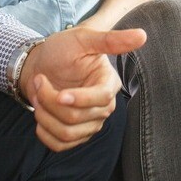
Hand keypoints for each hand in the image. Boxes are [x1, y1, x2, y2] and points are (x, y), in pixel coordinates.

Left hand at [20, 27, 146, 150]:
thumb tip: (142, 35)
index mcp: (109, 82)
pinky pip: (60, 145)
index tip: (60, 94)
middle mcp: (103, 106)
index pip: (102, 98)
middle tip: (39, 80)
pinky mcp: (75, 135)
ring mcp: (90, 123)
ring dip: (44, 115)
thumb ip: (111, 40)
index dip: (81, 99)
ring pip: (66, 133)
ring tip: (39, 94)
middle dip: (50, 100)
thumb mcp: (84, 38)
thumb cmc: (63, 49)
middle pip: (77, 117)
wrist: (42, 64)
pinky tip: (41, 112)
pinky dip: (44, 131)